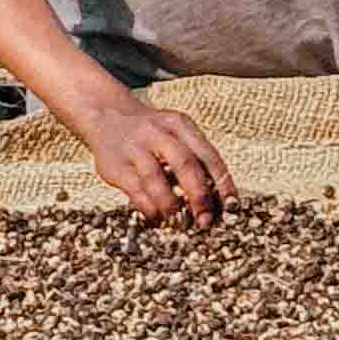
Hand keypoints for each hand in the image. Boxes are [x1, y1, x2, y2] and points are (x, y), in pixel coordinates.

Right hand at [83, 92, 239, 227]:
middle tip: (205, 220)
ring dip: (172, 205)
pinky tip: (157, 217)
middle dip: (199, 196)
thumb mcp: (175, 132)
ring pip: (156, 179)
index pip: (207, 153)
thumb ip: (194, 158)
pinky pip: (135, 190)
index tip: (231, 205)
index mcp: (180, 124)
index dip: (222, 181)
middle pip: (184, 164)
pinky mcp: (115, 165)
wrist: (107, 115)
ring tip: (181, 223)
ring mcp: (135, 148)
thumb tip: (217, 198)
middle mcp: (158, 132)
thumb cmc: (151, 133)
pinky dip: (149, 207)